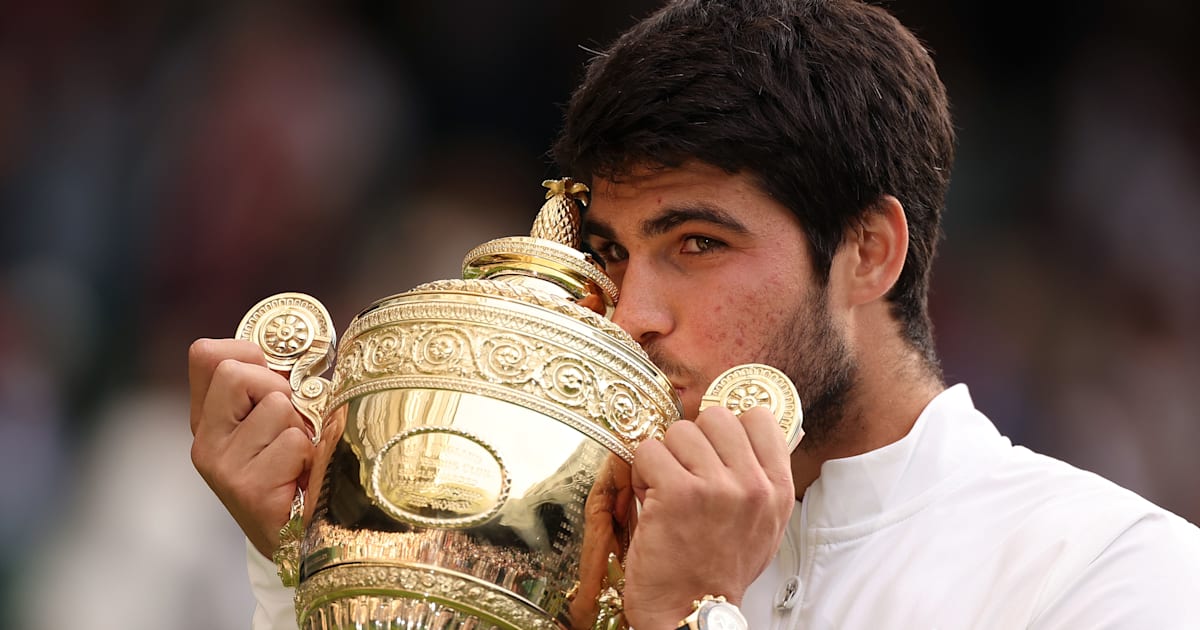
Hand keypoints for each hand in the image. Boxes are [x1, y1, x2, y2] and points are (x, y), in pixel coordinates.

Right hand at [188, 338, 314, 557]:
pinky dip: (308, 454)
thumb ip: (273, 387)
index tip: (274, 378)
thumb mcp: (276, 422)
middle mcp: (205, 441)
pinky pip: (292, 441)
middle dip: (278, 388)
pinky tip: (300, 478)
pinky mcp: (246, 487)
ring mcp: (221, 465)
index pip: (205, 355)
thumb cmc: (293, 471)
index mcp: (208, 419)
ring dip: (300, 427)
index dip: (248, 354)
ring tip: (298, 456)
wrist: (295, 539)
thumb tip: (300, 351)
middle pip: (236, 372)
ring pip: (275, 406)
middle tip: (292, 422)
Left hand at [623, 406, 794, 629]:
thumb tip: (742, 432)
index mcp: (777, 489)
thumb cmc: (719, 571)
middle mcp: (753, 485)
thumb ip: (758, 478)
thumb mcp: (762, 525)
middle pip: (715, 416)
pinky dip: (641, 473)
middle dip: (692, 440)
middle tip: (685, 473)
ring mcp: (716, 486)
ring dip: (664, 458)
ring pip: (678, 431)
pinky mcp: (678, 492)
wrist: (692, 613)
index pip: (758, 417)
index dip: (728, 427)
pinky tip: (651, 500)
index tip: (713, 447)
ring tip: (666, 491)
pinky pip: (648, 450)